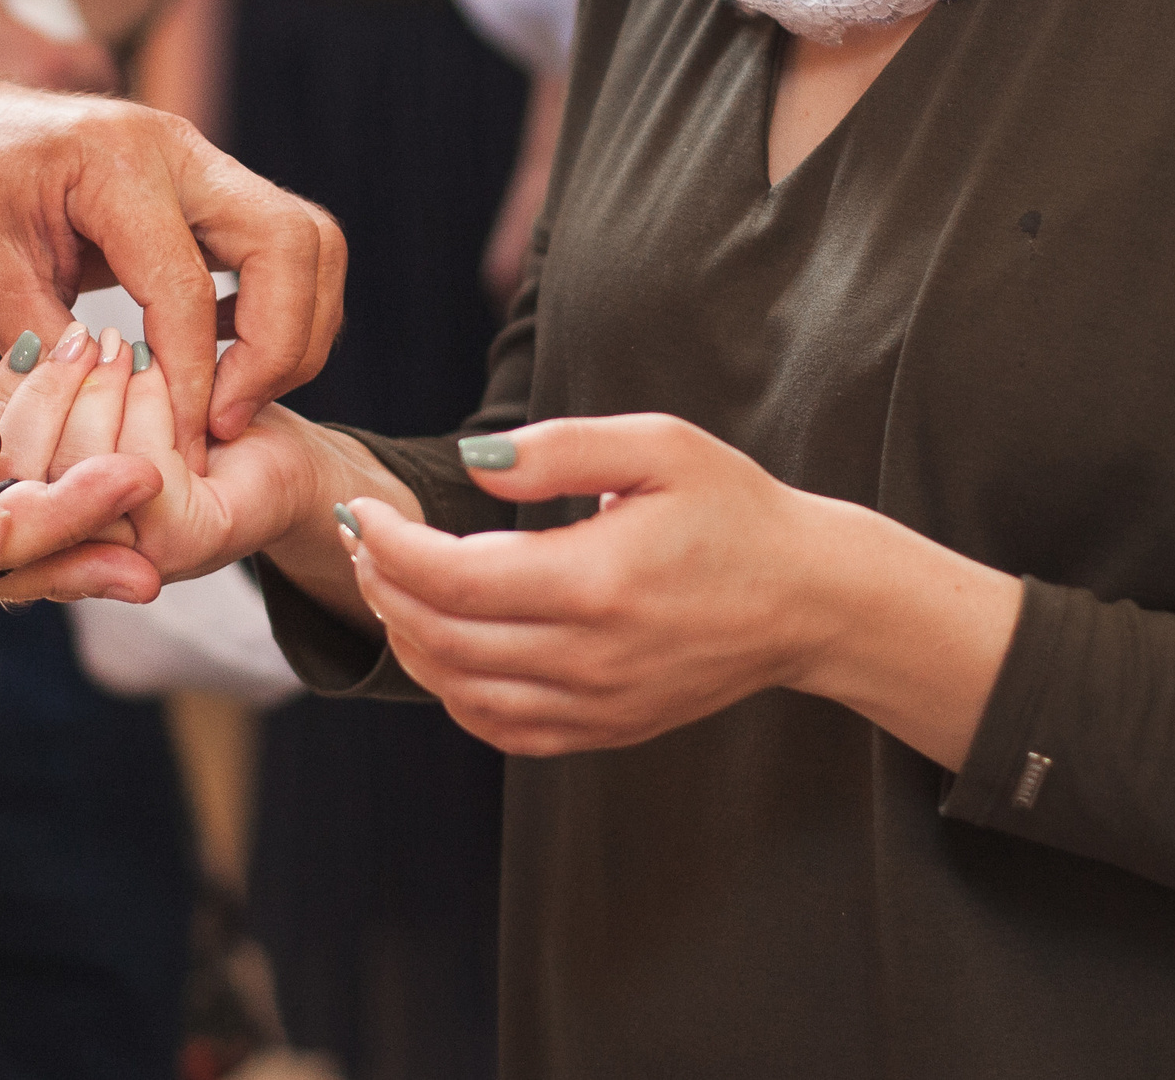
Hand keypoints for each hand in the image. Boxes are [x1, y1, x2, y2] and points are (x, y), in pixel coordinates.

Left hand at [0, 77, 344, 465]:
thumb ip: (48, 346)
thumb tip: (114, 414)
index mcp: (115, 163)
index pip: (188, 285)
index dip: (195, 376)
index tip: (183, 444)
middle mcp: (177, 149)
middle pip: (291, 242)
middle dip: (281, 346)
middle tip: (229, 418)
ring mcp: (200, 162)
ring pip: (306, 240)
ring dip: (294, 326)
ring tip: (236, 395)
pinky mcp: (205, 186)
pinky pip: (280, 242)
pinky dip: (277, 304)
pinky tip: (226, 352)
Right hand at [0, 325, 381, 606]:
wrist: (280, 458)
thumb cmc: (182, 430)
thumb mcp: (99, 406)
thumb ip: (48, 400)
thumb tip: (22, 348)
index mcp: (34, 532)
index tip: (25, 346)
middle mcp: (71, 561)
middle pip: (19, 481)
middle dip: (46, 398)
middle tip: (77, 339)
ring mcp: (124, 559)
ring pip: (77, 469)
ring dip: (100, 393)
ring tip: (121, 346)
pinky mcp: (180, 542)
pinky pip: (139, 463)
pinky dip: (147, 405)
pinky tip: (158, 373)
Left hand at [334, 416, 1022, 766]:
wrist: (809, 598)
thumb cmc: (733, 509)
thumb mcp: (660, 444)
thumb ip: (559, 446)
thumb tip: (472, 463)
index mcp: (597, 580)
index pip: (452, 579)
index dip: (389, 548)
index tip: (365, 513)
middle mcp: (591, 657)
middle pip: (442, 637)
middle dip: (383, 588)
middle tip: (365, 543)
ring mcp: (598, 704)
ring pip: (460, 690)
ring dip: (408, 639)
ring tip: (392, 585)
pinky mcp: (605, 729)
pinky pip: (501, 728)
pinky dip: (452, 692)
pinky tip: (443, 644)